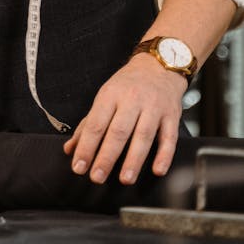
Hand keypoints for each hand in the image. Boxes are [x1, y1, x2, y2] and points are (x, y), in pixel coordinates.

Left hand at [63, 53, 186, 183]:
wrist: (159, 66)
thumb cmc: (128, 85)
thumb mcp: (105, 97)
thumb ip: (88, 125)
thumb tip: (70, 149)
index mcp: (110, 95)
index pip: (96, 124)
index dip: (86, 147)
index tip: (79, 166)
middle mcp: (132, 100)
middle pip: (118, 131)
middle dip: (106, 156)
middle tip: (97, 177)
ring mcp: (154, 107)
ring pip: (143, 135)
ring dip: (134, 159)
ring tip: (125, 178)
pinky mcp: (172, 115)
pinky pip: (169, 137)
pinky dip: (164, 154)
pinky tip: (158, 169)